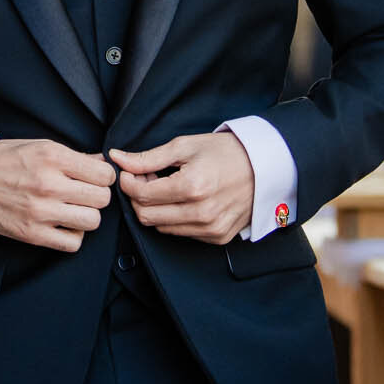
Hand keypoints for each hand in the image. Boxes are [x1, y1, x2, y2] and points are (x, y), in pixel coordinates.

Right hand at [0, 138, 116, 252]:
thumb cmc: (2, 161)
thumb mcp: (38, 146)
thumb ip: (72, 156)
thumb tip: (102, 162)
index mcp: (52, 157)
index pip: (104, 174)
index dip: (104, 177)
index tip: (95, 178)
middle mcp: (49, 184)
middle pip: (101, 199)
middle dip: (97, 196)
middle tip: (84, 194)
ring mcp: (41, 212)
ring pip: (92, 221)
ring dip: (86, 216)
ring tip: (74, 210)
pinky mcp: (32, 234)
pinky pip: (72, 243)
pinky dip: (72, 236)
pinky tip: (63, 225)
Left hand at [111, 132, 254, 244]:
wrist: (266, 166)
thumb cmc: (226, 152)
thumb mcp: (185, 146)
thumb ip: (148, 157)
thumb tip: (118, 158)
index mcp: (192, 187)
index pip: (142, 196)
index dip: (129, 183)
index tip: (131, 172)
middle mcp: (201, 213)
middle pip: (146, 216)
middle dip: (139, 197)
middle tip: (148, 179)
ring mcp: (211, 229)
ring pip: (161, 228)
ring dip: (156, 208)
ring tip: (167, 187)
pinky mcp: (217, 237)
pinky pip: (181, 233)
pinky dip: (174, 218)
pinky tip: (183, 200)